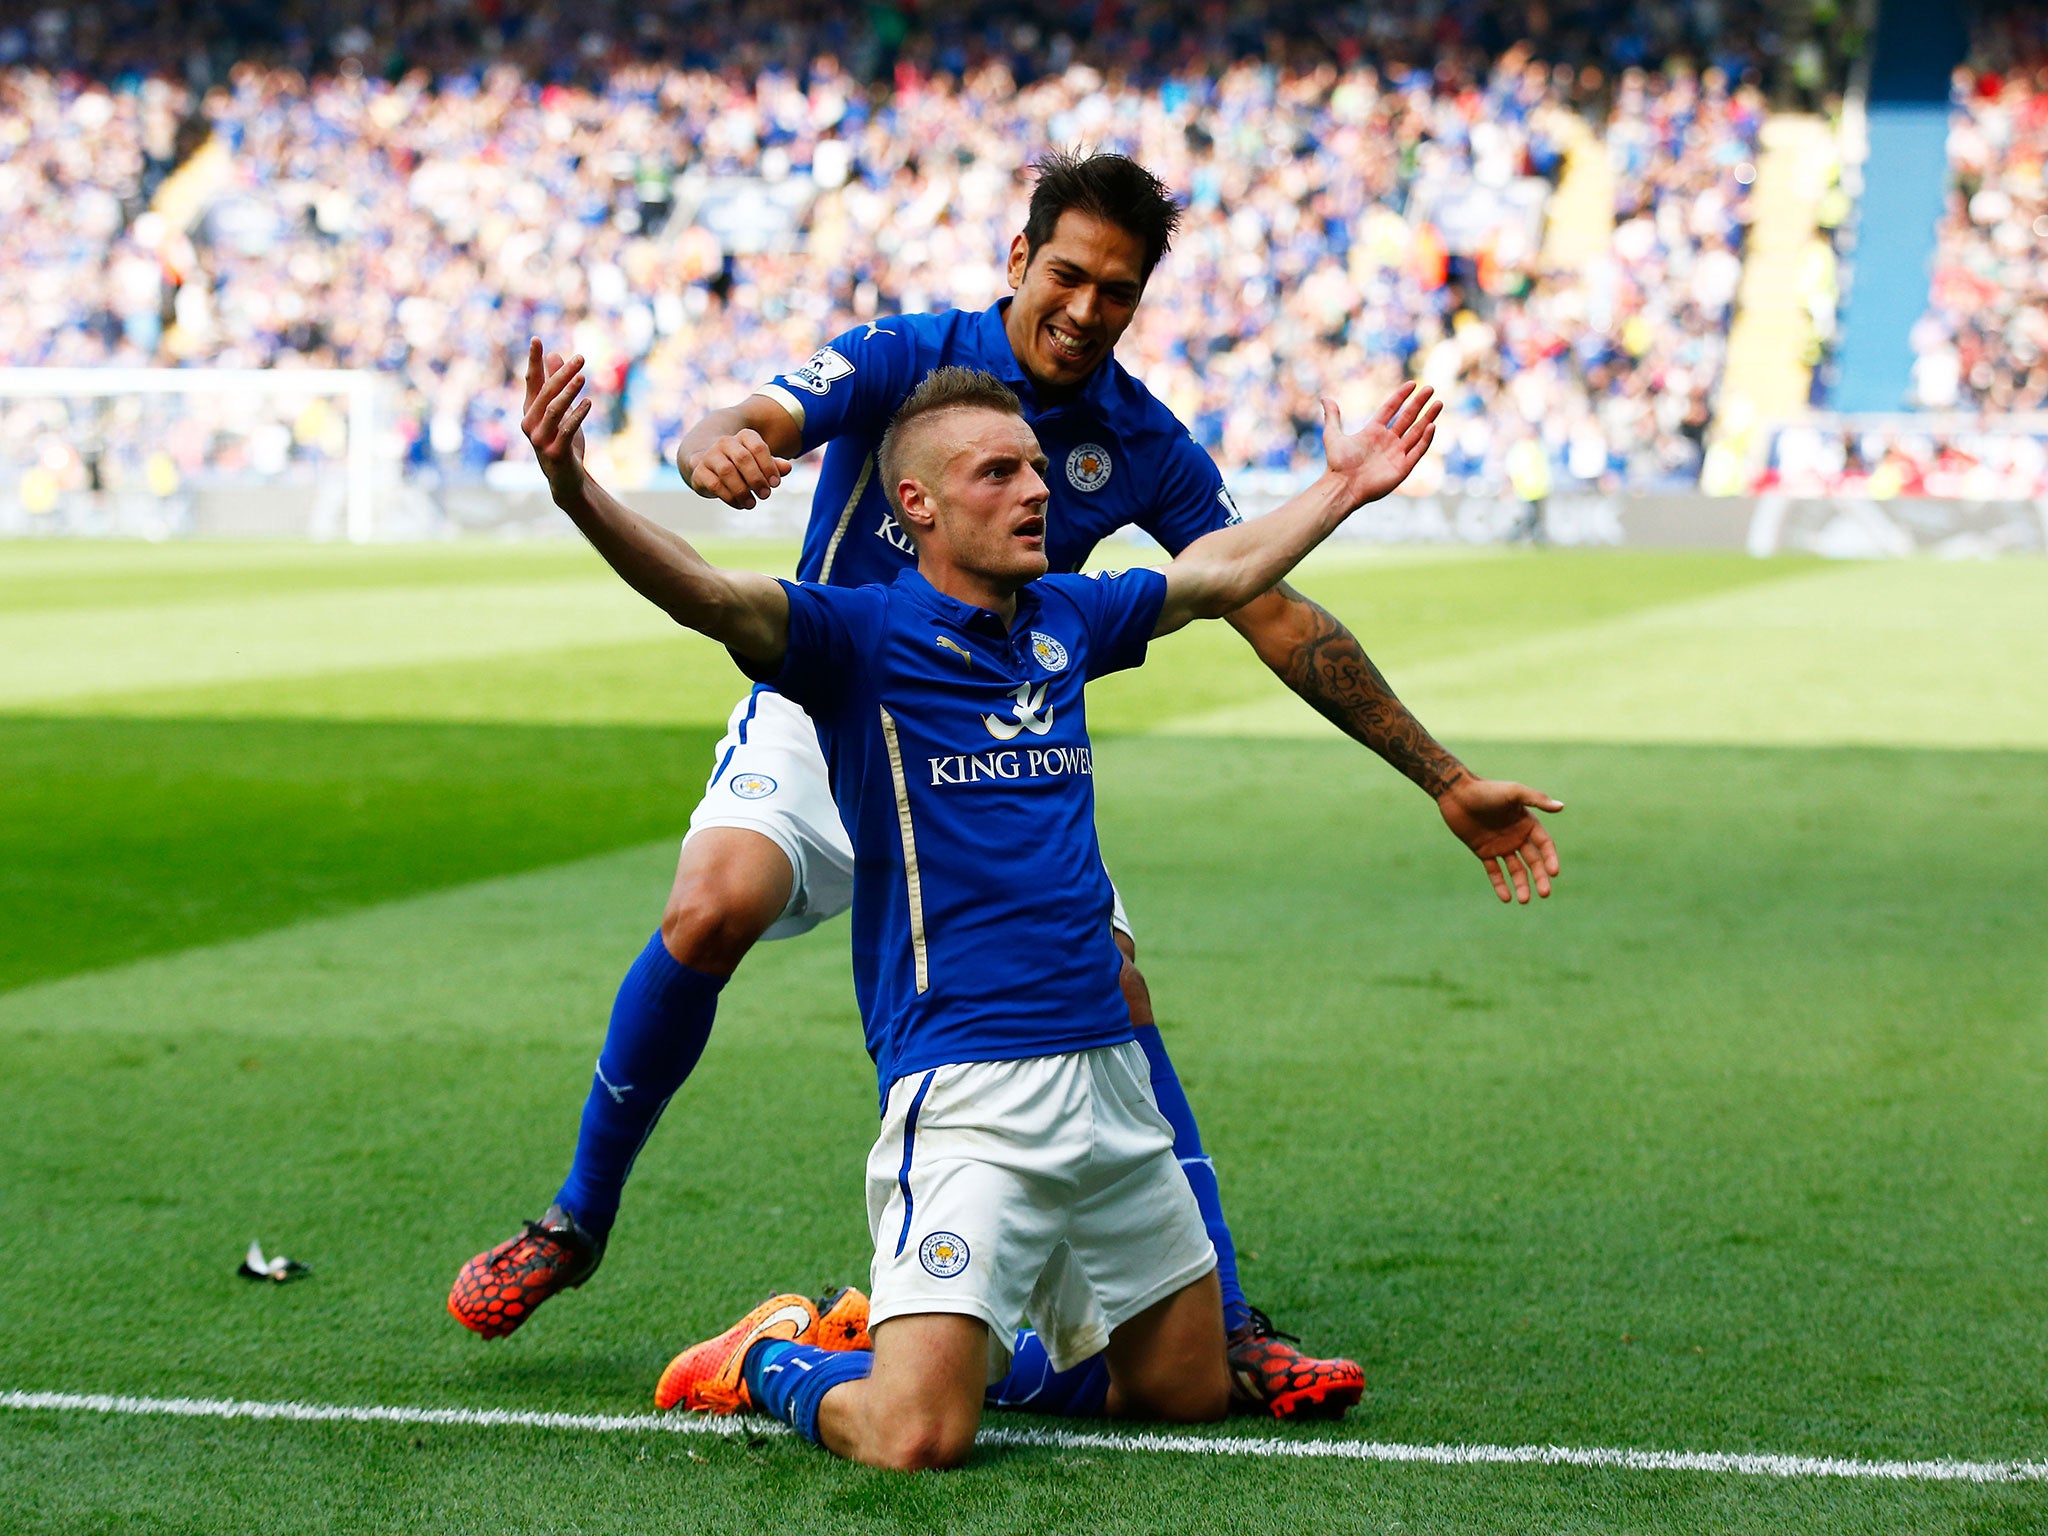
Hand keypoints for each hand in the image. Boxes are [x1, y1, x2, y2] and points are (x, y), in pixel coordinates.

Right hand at [523, 339, 590, 491]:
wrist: (566, 479)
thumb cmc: (562, 442)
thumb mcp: (560, 411)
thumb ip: (555, 384)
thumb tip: (555, 354)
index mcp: (530, 411)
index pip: (531, 381)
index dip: (533, 360)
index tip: (536, 339)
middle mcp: (530, 423)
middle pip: (545, 392)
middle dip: (562, 373)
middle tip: (580, 358)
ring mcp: (540, 440)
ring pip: (554, 410)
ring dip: (569, 392)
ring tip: (582, 377)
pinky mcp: (555, 453)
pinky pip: (566, 430)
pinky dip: (578, 416)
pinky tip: (589, 403)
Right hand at [685, 428, 791, 508]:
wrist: (708, 463)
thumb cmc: (741, 465)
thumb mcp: (759, 463)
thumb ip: (773, 465)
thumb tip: (787, 468)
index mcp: (743, 436)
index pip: (758, 447)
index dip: (769, 466)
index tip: (775, 484)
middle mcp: (725, 442)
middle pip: (743, 458)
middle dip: (756, 479)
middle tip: (765, 495)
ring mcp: (710, 455)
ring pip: (727, 471)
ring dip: (742, 490)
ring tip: (752, 504)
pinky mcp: (699, 471)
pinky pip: (714, 484)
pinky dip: (729, 497)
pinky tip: (739, 504)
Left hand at [1322, 382, 1439, 508]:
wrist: (1343, 486)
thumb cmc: (1337, 464)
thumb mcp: (1332, 436)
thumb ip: (1333, 417)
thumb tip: (1324, 398)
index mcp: (1373, 431)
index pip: (1391, 409)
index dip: (1401, 396)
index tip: (1412, 384)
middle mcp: (1388, 441)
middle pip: (1408, 418)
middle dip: (1419, 403)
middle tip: (1430, 388)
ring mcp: (1397, 453)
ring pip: (1417, 432)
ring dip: (1428, 418)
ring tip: (1438, 403)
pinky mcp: (1403, 467)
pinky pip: (1418, 451)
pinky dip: (1425, 439)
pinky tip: (1432, 425)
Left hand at [1436, 776, 1563, 903]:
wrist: (1456, 793)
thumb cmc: (1486, 790)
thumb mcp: (1513, 792)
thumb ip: (1537, 799)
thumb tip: (1561, 807)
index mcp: (1527, 823)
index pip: (1545, 845)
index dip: (1550, 859)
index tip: (1553, 873)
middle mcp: (1517, 836)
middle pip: (1533, 861)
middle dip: (1540, 878)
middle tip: (1545, 894)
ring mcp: (1501, 845)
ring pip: (1515, 870)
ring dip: (1521, 885)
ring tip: (1524, 901)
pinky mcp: (1484, 852)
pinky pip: (1494, 871)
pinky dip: (1500, 885)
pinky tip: (1506, 898)